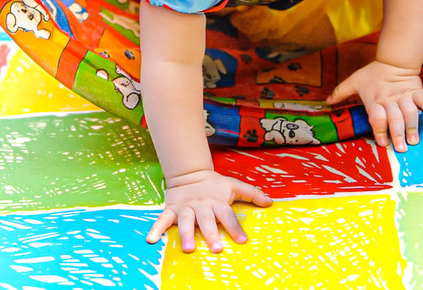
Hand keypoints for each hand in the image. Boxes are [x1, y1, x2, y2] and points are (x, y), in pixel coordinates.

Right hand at [147, 169, 271, 252]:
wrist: (189, 173)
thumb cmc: (214, 184)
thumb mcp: (233, 185)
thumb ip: (251, 193)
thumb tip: (271, 202)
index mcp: (217, 201)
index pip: (228, 216)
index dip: (236, 228)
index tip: (243, 241)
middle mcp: (201, 205)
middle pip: (206, 221)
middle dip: (211, 234)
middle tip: (217, 249)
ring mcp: (185, 208)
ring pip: (185, 221)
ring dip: (186, 235)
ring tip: (189, 249)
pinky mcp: (171, 209)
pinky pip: (162, 219)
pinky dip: (156, 229)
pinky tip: (151, 240)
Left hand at [326, 60, 422, 151]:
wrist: (393, 60)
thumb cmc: (372, 74)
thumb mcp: (354, 80)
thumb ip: (341, 92)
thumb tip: (326, 102)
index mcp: (374, 99)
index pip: (376, 116)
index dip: (379, 130)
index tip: (382, 143)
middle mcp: (390, 99)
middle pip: (394, 118)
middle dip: (397, 134)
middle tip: (401, 149)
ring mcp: (404, 95)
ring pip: (410, 112)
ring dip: (413, 127)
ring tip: (414, 140)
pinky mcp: (416, 91)